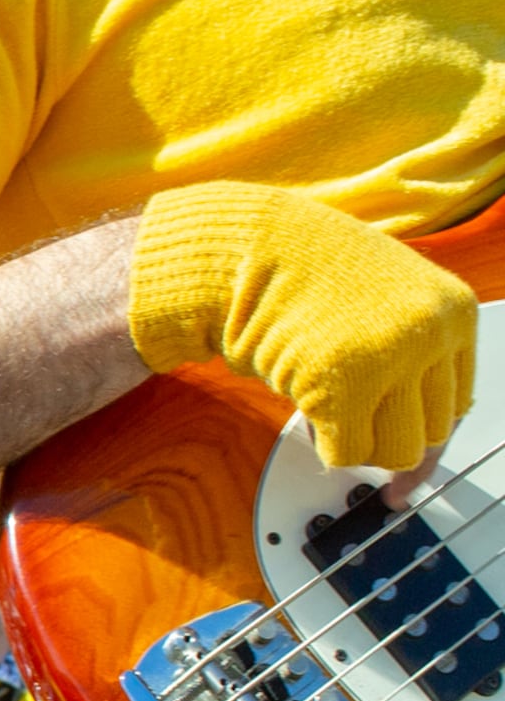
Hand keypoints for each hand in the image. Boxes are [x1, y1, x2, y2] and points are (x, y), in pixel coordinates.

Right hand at [133, 182, 477, 471]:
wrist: (244, 247)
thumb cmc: (303, 274)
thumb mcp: (384, 304)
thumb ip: (412, 357)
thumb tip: (417, 449)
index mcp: (452, 311)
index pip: (457, 407)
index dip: (418, 429)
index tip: (397, 449)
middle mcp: (431, 334)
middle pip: (430, 436)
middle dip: (383, 434)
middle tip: (347, 414)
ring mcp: (390, 360)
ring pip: (395, 452)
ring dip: (357, 441)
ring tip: (326, 404)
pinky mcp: (342, 387)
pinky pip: (346, 453)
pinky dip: (324, 444)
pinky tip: (306, 409)